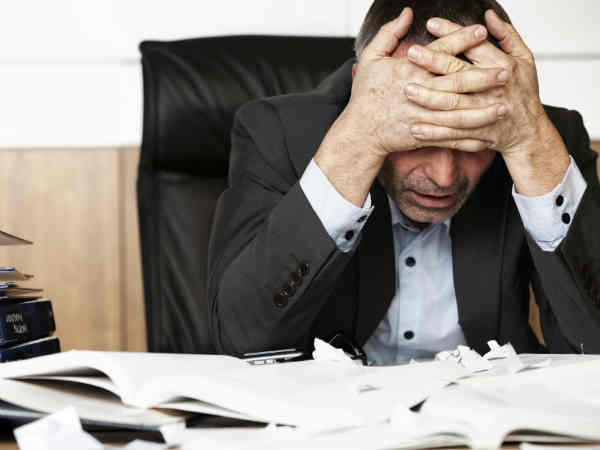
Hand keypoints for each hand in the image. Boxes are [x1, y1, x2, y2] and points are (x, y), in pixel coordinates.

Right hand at [341, 8, 507, 156]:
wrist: (360, 132)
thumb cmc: (365, 95)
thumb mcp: (371, 59)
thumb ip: (389, 34)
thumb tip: (407, 13)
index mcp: (408, 72)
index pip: (440, 52)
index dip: (461, 40)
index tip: (482, 30)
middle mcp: (418, 93)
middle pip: (455, 82)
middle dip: (482, 76)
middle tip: (505, 72)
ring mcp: (422, 116)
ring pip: (458, 113)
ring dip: (483, 110)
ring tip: (504, 105)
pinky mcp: (423, 135)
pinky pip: (450, 137)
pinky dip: (468, 138)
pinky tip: (486, 134)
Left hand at [404, 11, 547, 156]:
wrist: (529, 132)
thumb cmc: (523, 92)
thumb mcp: (525, 58)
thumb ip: (507, 35)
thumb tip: (489, 15)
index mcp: (503, 67)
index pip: (474, 46)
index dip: (453, 34)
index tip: (431, 24)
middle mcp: (493, 90)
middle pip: (459, 74)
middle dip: (434, 63)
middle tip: (411, 54)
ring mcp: (485, 114)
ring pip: (454, 106)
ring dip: (429, 99)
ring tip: (407, 91)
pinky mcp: (478, 135)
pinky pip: (453, 134)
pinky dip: (434, 133)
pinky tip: (415, 128)